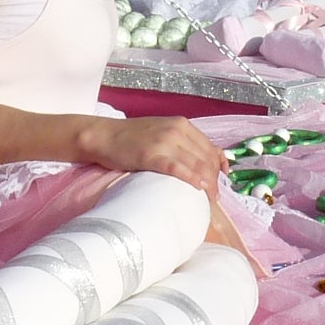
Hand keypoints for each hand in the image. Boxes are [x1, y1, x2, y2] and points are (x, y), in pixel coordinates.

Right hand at [81, 115, 225, 190]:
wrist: (104, 136)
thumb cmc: (132, 137)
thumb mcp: (163, 132)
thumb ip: (183, 143)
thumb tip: (204, 162)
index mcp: (182, 124)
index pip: (210, 148)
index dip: (218, 168)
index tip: (220, 183)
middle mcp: (176, 130)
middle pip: (206, 158)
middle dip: (214, 179)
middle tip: (215, 198)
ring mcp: (164, 142)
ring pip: (196, 164)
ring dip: (207, 184)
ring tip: (209, 200)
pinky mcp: (150, 155)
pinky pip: (176, 168)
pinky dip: (190, 178)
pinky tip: (199, 188)